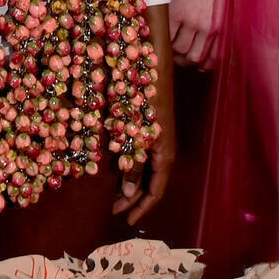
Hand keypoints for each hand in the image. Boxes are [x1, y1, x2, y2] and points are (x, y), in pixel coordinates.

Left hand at [114, 6, 178, 224]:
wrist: (149, 57)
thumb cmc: (142, 92)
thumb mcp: (135, 132)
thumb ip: (132, 162)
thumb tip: (131, 194)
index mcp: (165, 151)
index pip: (157, 189)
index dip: (142, 207)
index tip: (126, 221)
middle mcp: (163, 146)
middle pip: (152, 181)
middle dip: (134, 197)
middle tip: (113, 209)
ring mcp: (157, 134)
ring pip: (146, 166)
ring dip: (130, 181)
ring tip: (113, 193)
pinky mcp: (148, 122)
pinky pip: (142, 151)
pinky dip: (130, 163)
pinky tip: (116, 165)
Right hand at [166, 0, 223, 67]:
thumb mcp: (226, 0)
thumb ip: (219, 19)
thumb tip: (210, 33)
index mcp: (224, 24)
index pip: (215, 56)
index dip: (206, 63)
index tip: (200, 63)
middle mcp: (208, 27)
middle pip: (195, 56)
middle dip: (188, 61)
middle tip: (182, 57)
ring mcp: (191, 21)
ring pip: (180, 50)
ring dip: (174, 52)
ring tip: (170, 47)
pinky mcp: (175, 11)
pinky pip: (167, 35)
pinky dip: (164, 39)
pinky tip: (163, 36)